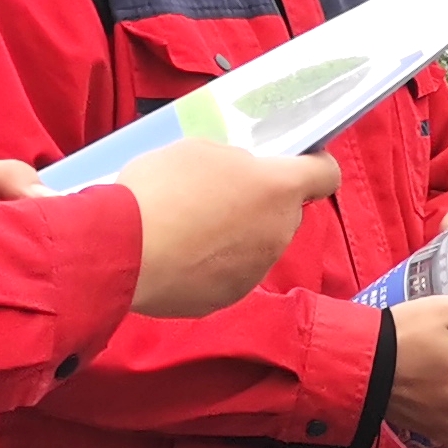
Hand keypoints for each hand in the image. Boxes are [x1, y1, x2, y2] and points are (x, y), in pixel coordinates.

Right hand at [113, 142, 338, 317]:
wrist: (122, 250)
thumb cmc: (160, 189)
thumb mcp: (198, 151)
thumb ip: (233, 163)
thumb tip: (240, 177)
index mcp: (277, 188)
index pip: (325, 175)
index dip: (315, 165)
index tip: (297, 162)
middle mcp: (278, 231)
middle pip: (285, 211)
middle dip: (262, 202)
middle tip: (221, 193)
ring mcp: (257, 269)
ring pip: (259, 244)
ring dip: (238, 235)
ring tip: (191, 227)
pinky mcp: (230, 296)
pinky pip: (232, 273)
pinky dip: (215, 265)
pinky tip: (181, 256)